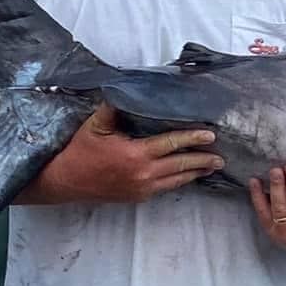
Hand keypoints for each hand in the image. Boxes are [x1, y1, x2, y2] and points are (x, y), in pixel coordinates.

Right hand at [35, 102, 221, 203]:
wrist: (65, 181)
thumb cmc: (79, 151)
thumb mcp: (95, 125)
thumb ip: (114, 107)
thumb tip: (126, 88)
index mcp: (135, 154)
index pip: (171, 144)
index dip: (192, 138)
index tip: (210, 135)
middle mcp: (143, 174)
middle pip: (181, 165)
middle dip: (203, 160)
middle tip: (220, 157)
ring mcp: (142, 188)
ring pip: (176, 180)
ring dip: (195, 173)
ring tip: (212, 167)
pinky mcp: (138, 197)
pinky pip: (165, 188)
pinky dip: (179, 181)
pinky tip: (188, 176)